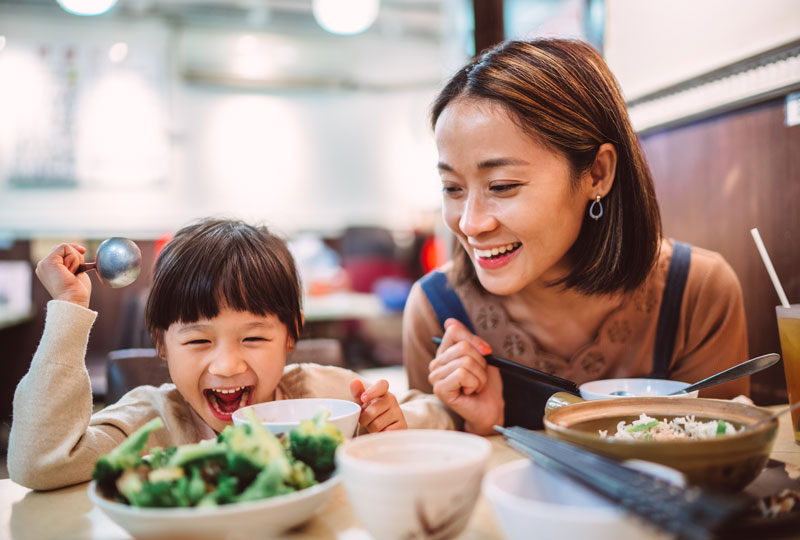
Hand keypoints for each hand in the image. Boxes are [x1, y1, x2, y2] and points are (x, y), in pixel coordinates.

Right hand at [35, 243, 91, 307]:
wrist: (74, 300)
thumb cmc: (77, 291)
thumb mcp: (76, 271)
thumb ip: (74, 261)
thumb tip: (80, 249)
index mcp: (48, 269)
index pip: (61, 252)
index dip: (74, 252)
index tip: (82, 258)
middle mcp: (43, 265)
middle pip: (63, 248)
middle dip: (76, 256)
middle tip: (76, 272)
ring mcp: (44, 263)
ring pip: (65, 247)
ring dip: (76, 259)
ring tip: (72, 274)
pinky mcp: (48, 262)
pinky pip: (65, 247)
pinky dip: (74, 258)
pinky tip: (71, 271)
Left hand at [349, 378, 406, 432]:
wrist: (387, 426)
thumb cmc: (372, 413)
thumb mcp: (363, 403)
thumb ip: (358, 392)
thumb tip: (354, 381)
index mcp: (383, 392)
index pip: (382, 385)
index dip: (372, 391)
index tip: (363, 399)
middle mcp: (392, 400)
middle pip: (373, 410)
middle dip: (365, 419)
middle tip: (367, 421)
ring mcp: (399, 413)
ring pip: (377, 424)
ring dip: (371, 429)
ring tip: (375, 427)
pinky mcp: (402, 426)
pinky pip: (385, 433)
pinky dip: (380, 435)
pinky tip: (382, 432)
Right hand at [428, 318, 503, 434]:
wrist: (490, 409)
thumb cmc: (486, 385)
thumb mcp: (481, 357)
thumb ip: (467, 339)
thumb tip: (449, 322)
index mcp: (444, 353)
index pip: (454, 331)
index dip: (475, 340)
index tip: (486, 352)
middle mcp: (436, 364)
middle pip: (463, 348)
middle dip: (481, 363)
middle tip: (479, 377)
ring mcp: (436, 377)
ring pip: (465, 362)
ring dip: (479, 376)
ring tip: (476, 386)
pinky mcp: (440, 389)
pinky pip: (462, 374)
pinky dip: (475, 383)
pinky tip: (470, 392)